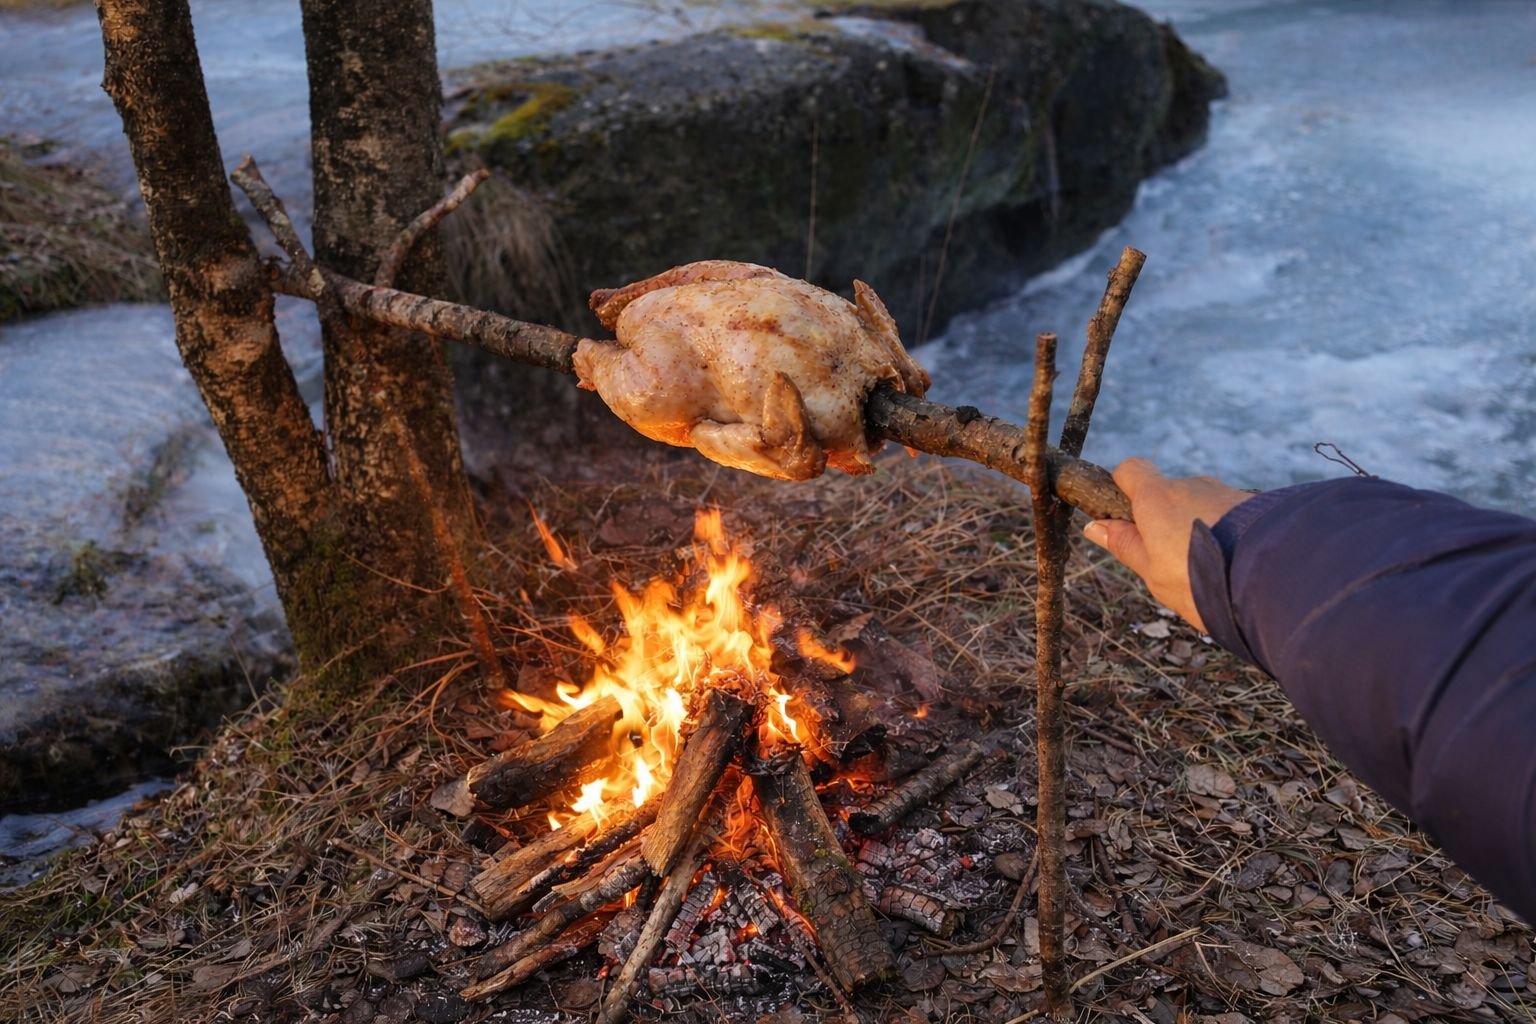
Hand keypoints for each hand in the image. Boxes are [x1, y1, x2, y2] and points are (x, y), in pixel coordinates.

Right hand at [1081, 458, 1251, 631]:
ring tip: (1212, 570)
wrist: (1274, 577)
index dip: (1125, 487)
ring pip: (1203, 506)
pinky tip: (1238, 565)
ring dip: (1201, 528)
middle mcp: (1192, 485)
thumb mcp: (1152, 571)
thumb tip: (1096, 526)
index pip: (1132, 469)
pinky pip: (1231, 515)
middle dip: (1168, 521)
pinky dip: (1229, 533)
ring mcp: (1226, 492)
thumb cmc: (1201, 578)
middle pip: (1170, 494)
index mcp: (1158, 497)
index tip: (1124, 516)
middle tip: (1175, 563)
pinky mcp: (1257, 505)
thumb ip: (1126, 545)